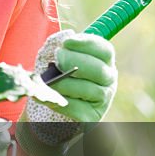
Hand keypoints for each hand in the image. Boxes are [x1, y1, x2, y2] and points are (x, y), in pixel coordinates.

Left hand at [16, 30, 116, 155]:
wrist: (53, 103)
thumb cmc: (58, 74)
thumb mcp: (59, 56)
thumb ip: (61, 45)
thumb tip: (64, 38)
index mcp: (104, 61)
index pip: (104, 50)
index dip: (86, 44)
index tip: (66, 42)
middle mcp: (108, 79)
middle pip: (98, 69)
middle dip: (74, 62)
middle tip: (57, 60)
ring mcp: (103, 100)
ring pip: (87, 90)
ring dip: (64, 84)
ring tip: (49, 82)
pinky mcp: (91, 117)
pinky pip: (76, 108)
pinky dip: (58, 102)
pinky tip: (46, 98)